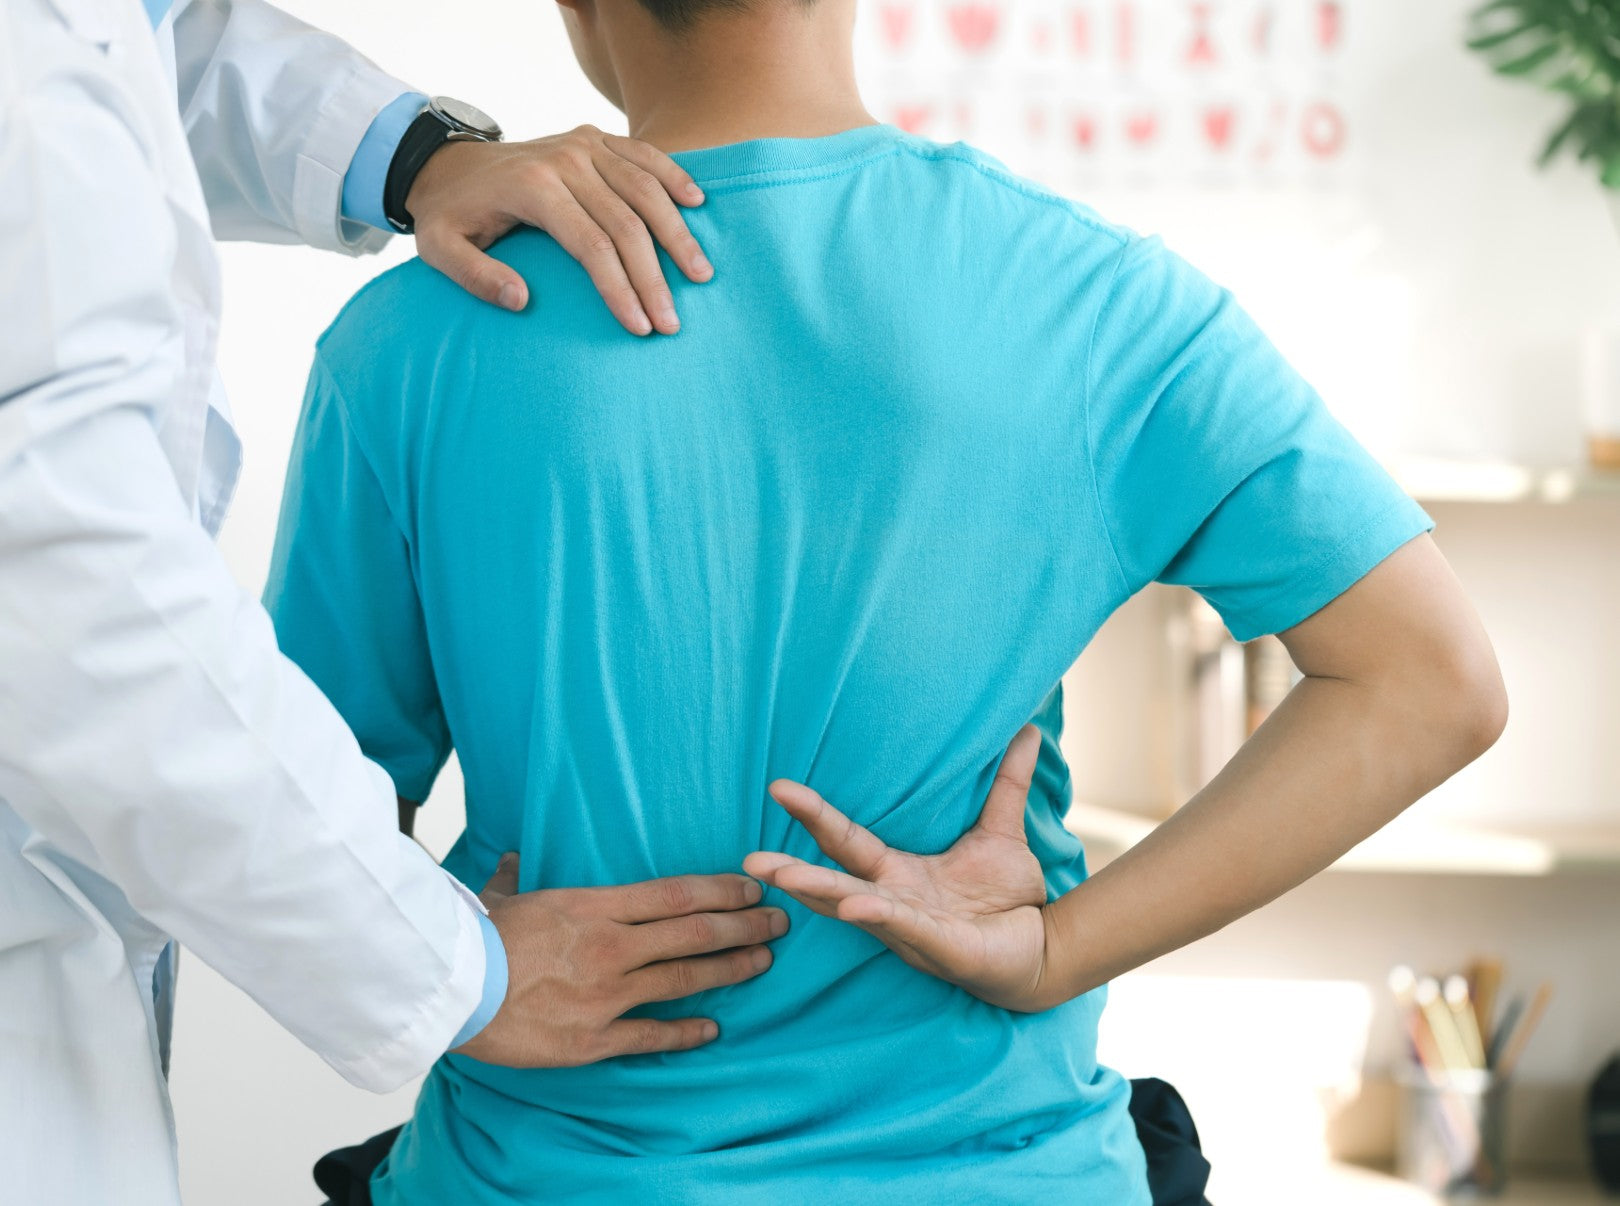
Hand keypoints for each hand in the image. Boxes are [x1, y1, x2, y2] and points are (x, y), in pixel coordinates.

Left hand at [407, 125, 713, 333]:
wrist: (446, 163)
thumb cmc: (449, 215)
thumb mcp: (439, 249)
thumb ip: (475, 277)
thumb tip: (522, 301)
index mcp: (532, 187)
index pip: (592, 245)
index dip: (620, 289)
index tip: (640, 327)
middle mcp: (564, 160)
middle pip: (627, 224)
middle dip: (654, 278)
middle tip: (673, 322)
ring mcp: (583, 143)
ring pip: (645, 189)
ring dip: (677, 234)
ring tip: (701, 275)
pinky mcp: (594, 137)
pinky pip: (645, 154)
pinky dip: (674, 176)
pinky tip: (698, 205)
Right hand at [455, 856, 787, 1065]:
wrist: (451, 990)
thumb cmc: (474, 939)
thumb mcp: (499, 898)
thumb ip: (514, 878)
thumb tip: (511, 858)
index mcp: (595, 907)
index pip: (676, 894)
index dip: (721, 891)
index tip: (751, 887)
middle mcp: (612, 947)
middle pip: (694, 932)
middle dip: (744, 925)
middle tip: (780, 921)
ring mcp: (608, 994)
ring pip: (685, 977)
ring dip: (731, 968)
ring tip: (764, 962)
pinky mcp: (594, 1037)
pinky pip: (652, 1034)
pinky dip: (687, 1032)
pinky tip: (714, 1029)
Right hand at [743, 726, 1057, 1011]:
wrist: (1047, 948)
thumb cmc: (1009, 899)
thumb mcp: (1002, 833)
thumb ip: (1006, 784)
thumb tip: (1028, 729)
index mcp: (897, 874)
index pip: (845, 840)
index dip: (813, 815)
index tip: (777, 786)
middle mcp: (893, 902)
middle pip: (834, 881)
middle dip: (793, 870)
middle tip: (750, 858)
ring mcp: (913, 930)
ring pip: (858, 910)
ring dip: (821, 893)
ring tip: (784, 876)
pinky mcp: (944, 949)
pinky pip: (909, 930)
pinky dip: (883, 917)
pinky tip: (858, 905)